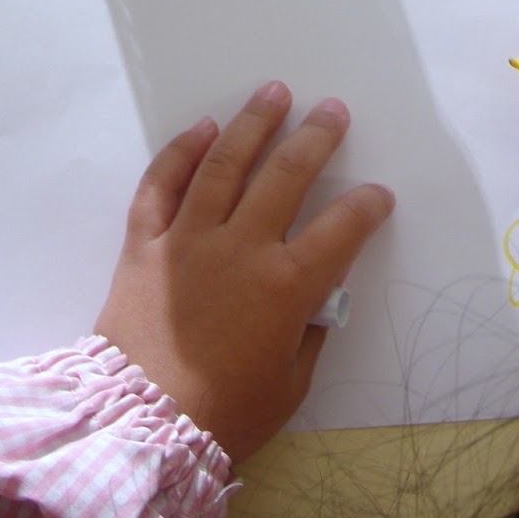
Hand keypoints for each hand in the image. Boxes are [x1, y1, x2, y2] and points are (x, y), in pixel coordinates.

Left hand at [94, 82, 394, 463]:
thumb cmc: (225, 414)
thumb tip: (318, 298)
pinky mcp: (144, 243)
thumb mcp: (289, 384)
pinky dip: (180, 152)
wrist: (141, 425)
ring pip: (224, 165)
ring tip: (274, 92)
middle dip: (315, 137)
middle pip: (285, 176)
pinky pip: (161, 185)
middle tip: (332, 109)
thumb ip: (309, 333)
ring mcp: (188, 239)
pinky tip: (202, 128)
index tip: (378, 193)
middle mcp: (241, 248)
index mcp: (286, 286)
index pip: (341, 229)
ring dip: (252, 124)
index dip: (366, 206)